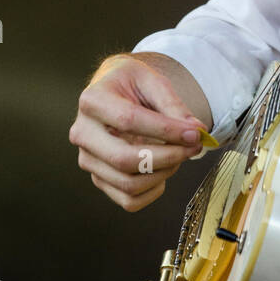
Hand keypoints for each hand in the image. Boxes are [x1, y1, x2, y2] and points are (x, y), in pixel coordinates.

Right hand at [69, 53, 211, 212]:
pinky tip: (163, 170)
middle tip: (193, 147)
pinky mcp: (99, 178)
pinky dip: (153, 191)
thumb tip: (195, 131)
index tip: (195, 133)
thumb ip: (173, 104)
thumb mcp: (152, 79)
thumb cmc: (131, 84)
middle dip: (167, 157)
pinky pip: (129, 201)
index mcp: (92, 101)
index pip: (129, 121)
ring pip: (128, 184)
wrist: (114, 92)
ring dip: (163, 173)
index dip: (166, 130)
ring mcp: (88, 160)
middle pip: (124, 159)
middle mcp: (83, 133)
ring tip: (178, 154)